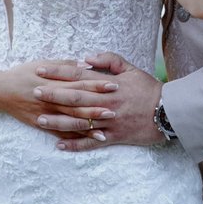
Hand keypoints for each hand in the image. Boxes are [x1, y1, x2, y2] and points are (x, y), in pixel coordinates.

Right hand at [0, 41, 118, 138]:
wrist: (0, 90)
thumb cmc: (24, 73)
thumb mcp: (44, 63)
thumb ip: (66, 65)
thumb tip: (87, 64)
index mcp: (54, 81)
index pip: (80, 82)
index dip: (97, 84)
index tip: (114, 84)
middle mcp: (51, 98)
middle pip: (78, 103)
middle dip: (98, 106)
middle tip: (117, 108)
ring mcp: (46, 113)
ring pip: (71, 120)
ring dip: (90, 123)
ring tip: (107, 126)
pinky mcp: (41, 124)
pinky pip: (60, 132)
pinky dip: (75, 136)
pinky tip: (88, 139)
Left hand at [34, 52, 163, 151]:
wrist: (168, 112)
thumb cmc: (149, 89)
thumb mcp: (131, 69)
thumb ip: (109, 60)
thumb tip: (86, 58)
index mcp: (108, 85)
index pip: (77, 76)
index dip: (58, 73)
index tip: (41, 70)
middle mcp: (105, 103)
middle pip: (74, 97)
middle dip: (52, 94)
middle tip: (34, 92)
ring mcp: (108, 121)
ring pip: (78, 122)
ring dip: (58, 121)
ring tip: (40, 120)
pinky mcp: (113, 137)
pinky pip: (91, 142)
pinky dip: (75, 145)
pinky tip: (59, 145)